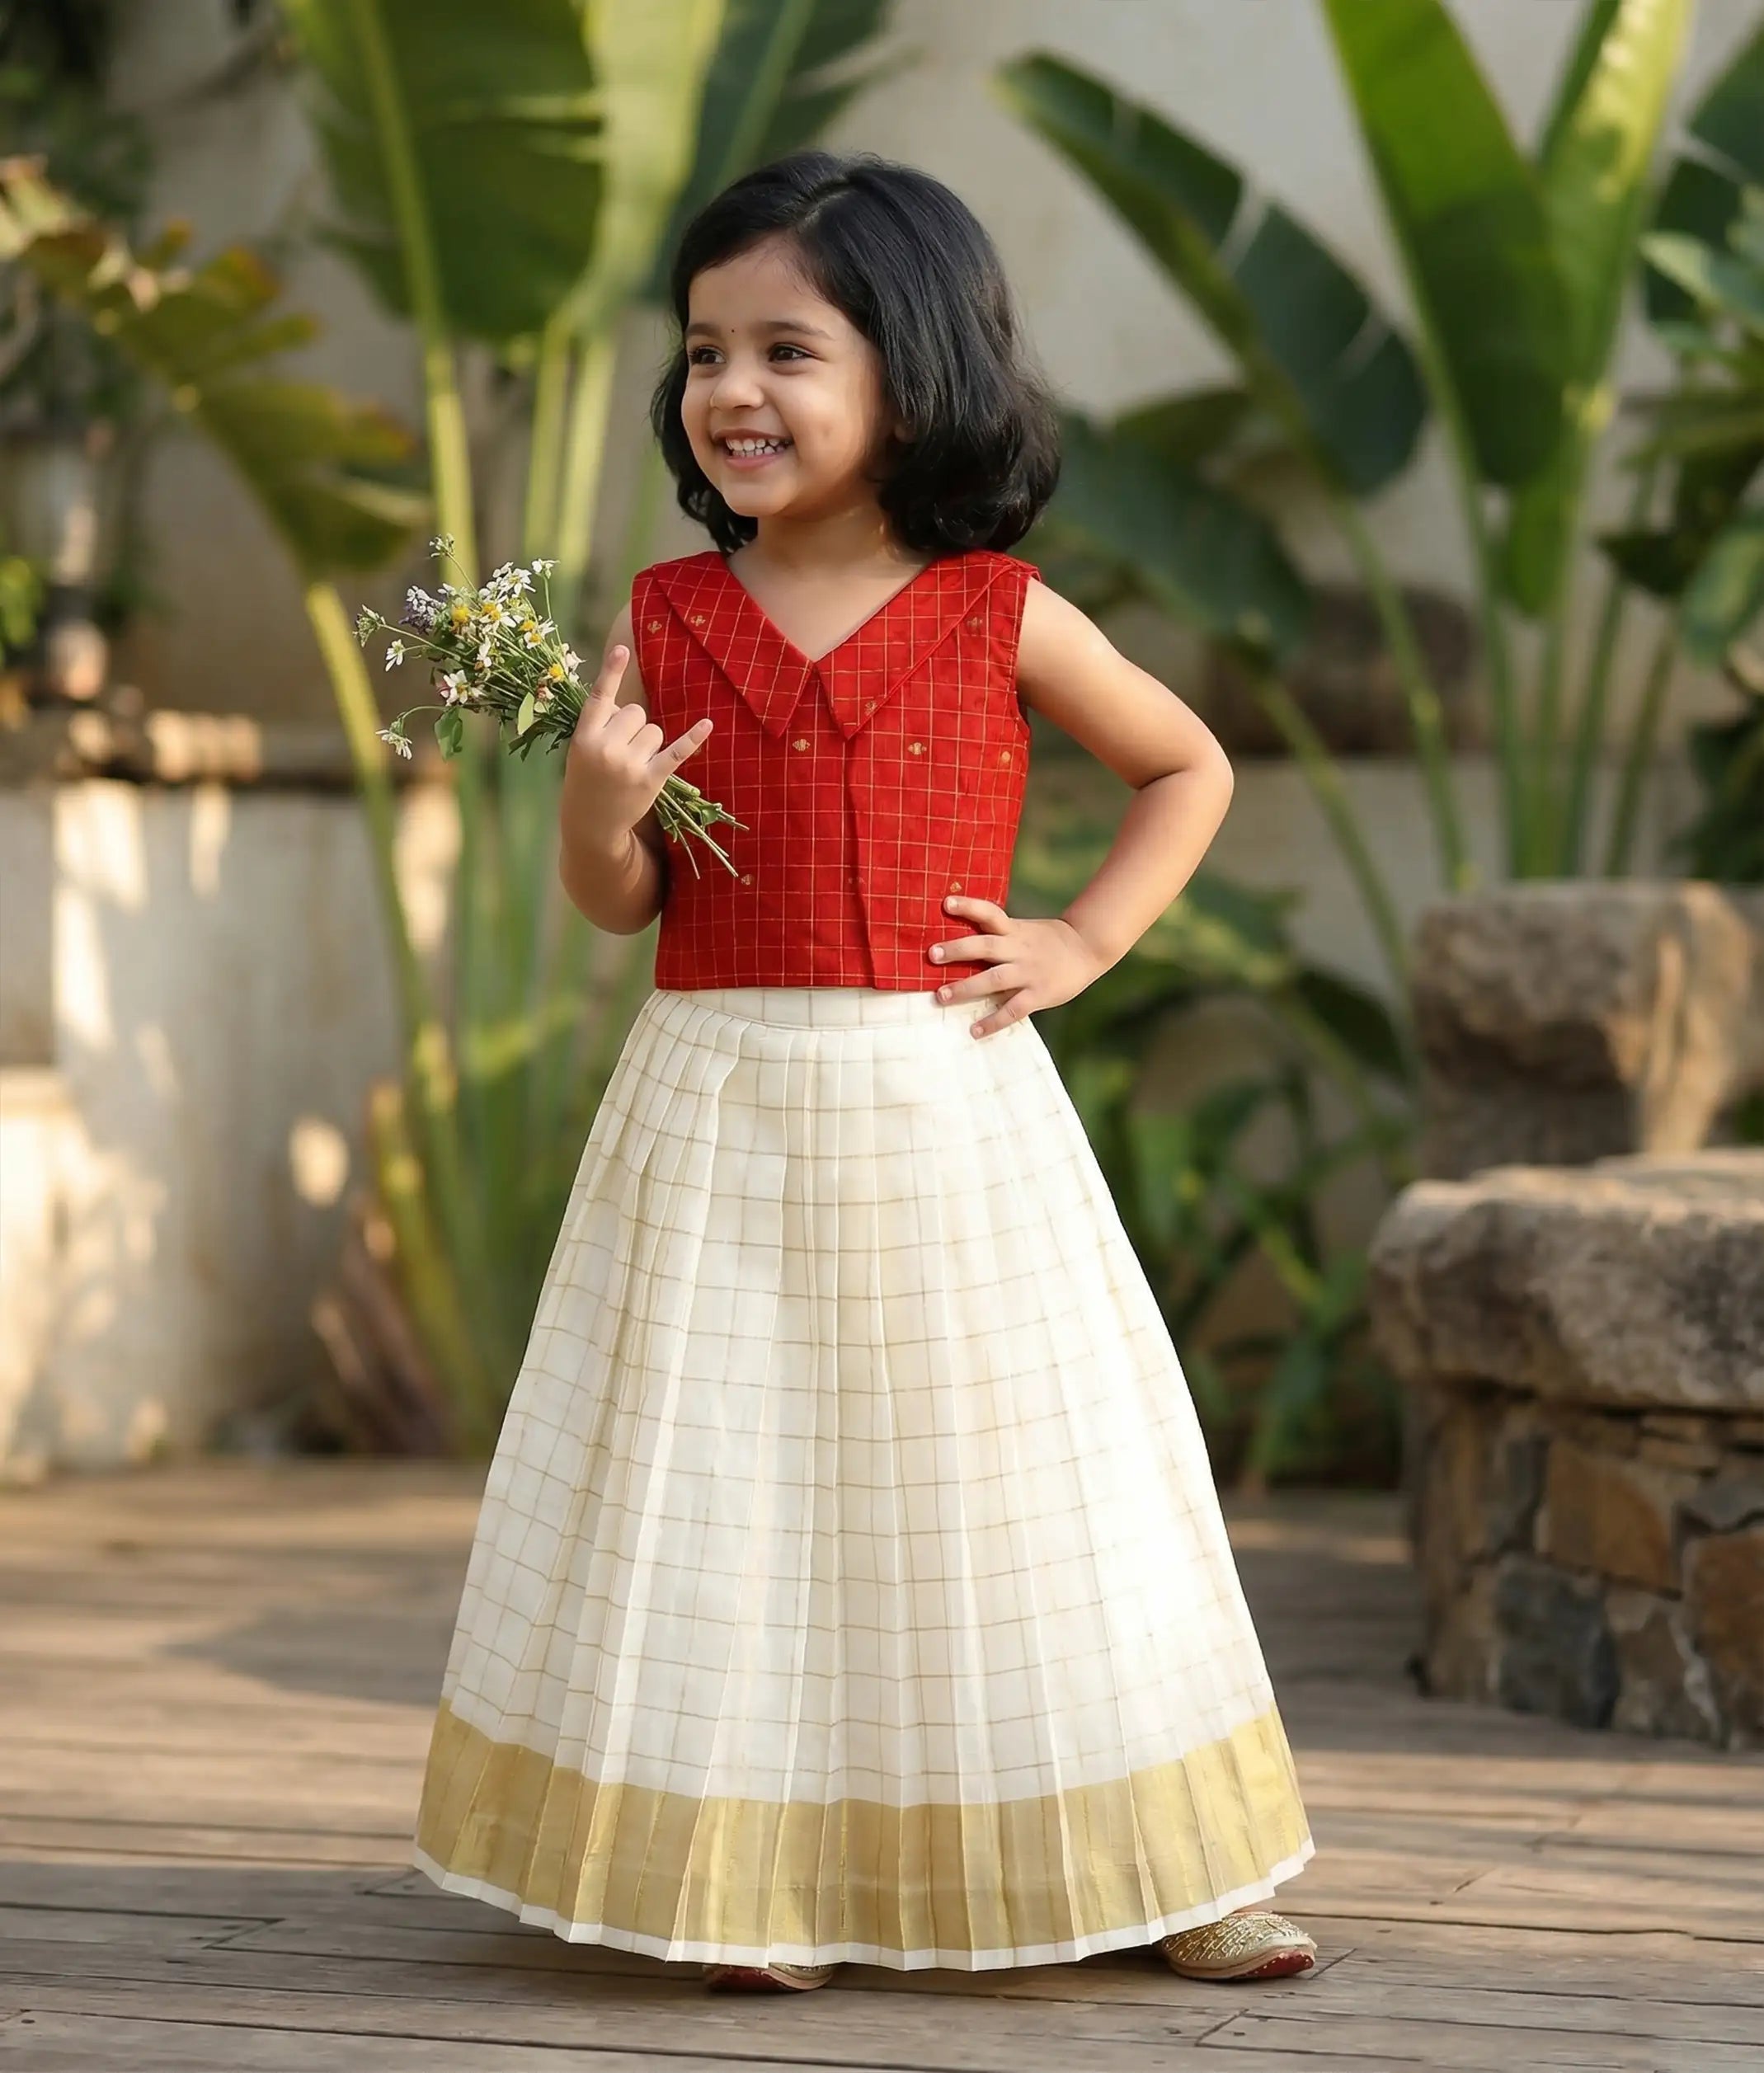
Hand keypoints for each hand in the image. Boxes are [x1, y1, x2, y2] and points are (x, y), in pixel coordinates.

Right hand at [564, 642, 711, 845]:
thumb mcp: (580, 751)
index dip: (611, 672)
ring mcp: (629, 765)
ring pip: (655, 730)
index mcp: (584, 737)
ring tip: (633, 764)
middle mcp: (606, 748)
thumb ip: (599, 725)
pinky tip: (708, 724)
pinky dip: (694, 738)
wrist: (591, 824)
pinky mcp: (651, 779)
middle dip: (633, 726)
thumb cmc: (586, 780)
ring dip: (649, 743)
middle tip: (621, 751)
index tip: (623, 649)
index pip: (600, 698)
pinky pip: (677, 751)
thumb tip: (625, 705)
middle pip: (635, 713)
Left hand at [927, 894, 1107, 1037]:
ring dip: (966, 988)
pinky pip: (1013, 1010)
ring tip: (941, 996)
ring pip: (993, 979)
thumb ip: (999, 936)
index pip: (990, 913)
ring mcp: (1028, 973)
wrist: (1088, 948)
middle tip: (932, 954)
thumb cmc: (1049, 941)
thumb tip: (961, 943)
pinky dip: (993, 1021)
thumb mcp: (1025, 930)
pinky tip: (974, 1031)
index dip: (969, 907)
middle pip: (985, 946)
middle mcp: (1019, 949)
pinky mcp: (1038, 995)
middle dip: (957, 950)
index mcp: (1015, 930)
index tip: (946, 903)